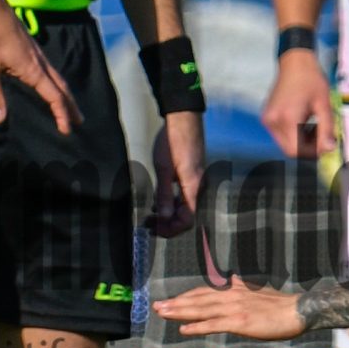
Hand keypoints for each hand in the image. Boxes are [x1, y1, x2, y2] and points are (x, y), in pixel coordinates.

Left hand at [0, 6, 76, 132]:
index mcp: (33, 70)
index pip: (53, 96)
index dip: (61, 114)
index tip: (66, 130)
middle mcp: (40, 63)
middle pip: (62, 88)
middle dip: (71, 106)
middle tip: (80, 121)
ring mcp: (38, 55)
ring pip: (58, 78)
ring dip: (66, 94)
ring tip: (70, 107)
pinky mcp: (33, 50)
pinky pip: (51, 71)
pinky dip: (57, 83)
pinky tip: (51, 84)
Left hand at [149, 110, 205, 237]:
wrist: (184, 118)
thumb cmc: (173, 140)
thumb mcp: (164, 169)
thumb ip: (165, 195)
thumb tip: (165, 218)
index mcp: (194, 186)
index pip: (187, 220)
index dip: (171, 229)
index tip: (154, 230)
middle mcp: (199, 186)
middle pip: (187, 215)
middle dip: (168, 224)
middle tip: (149, 224)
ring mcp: (198, 180)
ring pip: (186, 206)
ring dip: (169, 214)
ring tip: (151, 216)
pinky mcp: (194, 175)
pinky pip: (186, 196)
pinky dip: (174, 203)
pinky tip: (160, 202)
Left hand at [154, 276, 304, 341]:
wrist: (298, 310)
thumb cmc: (280, 304)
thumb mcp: (258, 290)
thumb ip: (242, 286)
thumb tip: (232, 278)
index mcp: (234, 290)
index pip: (204, 292)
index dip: (185, 296)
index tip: (170, 300)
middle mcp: (231, 296)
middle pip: (197, 299)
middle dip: (175, 303)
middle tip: (156, 306)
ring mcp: (234, 309)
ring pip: (201, 310)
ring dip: (179, 312)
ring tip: (161, 314)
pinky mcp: (240, 322)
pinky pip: (214, 325)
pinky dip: (197, 326)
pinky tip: (183, 329)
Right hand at [260, 49, 334, 160]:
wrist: (294, 62)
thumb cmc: (311, 79)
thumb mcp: (324, 104)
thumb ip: (327, 129)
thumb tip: (329, 149)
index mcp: (287, 118)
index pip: (296, 150)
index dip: (312, 152)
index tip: (325, 145)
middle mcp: (273, 121)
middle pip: (289, 149)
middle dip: (307, 148)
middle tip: (321, 137)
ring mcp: (268, 119)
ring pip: (285, 144)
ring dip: (300, 142)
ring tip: (314, 127)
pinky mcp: (267, 117)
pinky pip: (280, 135)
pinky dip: (293, 134)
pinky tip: (303, 122)